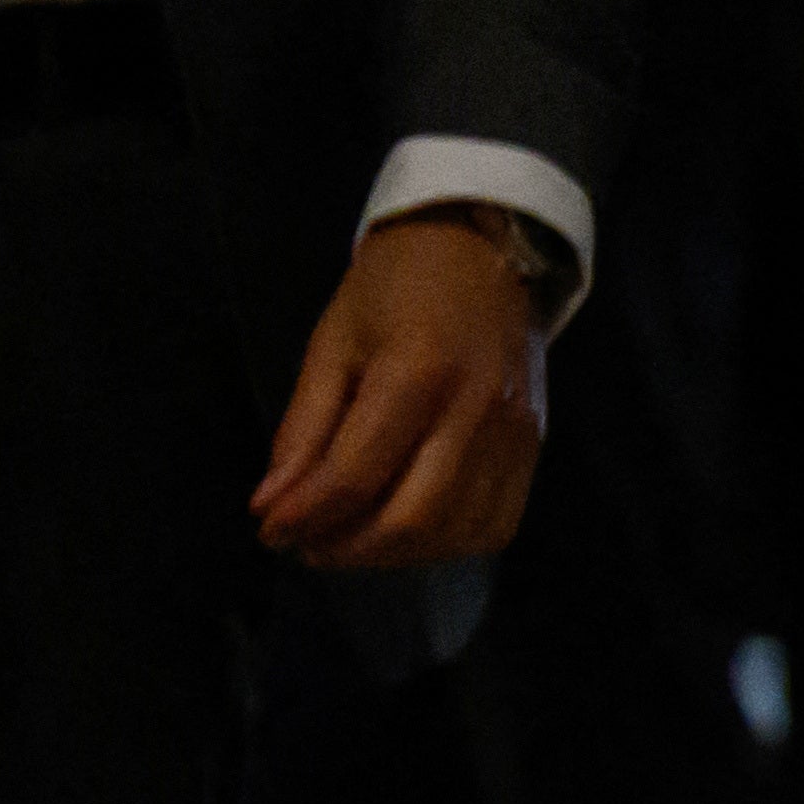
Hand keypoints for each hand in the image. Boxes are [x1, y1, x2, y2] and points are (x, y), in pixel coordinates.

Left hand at [249, 214, 553, 572]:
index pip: (355, 475)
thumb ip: (303, 430)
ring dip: (392, 555)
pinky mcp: (535, 446)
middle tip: (304, 545)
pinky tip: (403, 533)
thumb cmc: (391, 288)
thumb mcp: (330, 344)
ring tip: (345, 542)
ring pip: (456, 532)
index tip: (268, 530)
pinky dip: (444, 544)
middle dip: (348, 548)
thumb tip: (270, 504)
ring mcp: (514, 433)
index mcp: (417, 373)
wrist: (480, 249)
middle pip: (412, 519)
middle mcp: (476, 411)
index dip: (304, 517)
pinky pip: (496, 523)